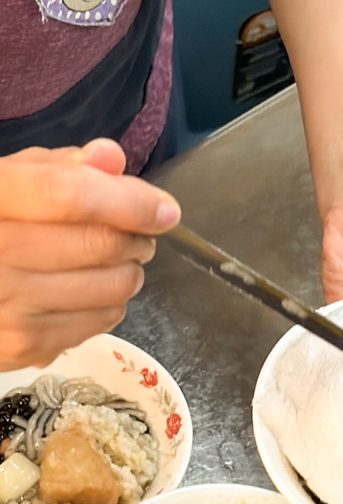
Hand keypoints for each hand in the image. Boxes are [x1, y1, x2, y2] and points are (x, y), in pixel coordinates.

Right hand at [0, 139, 180, 370]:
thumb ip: (61, 166)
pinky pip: (102, 321)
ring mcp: (8, 306)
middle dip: (137, 237)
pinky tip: (90, 289)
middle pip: (99, 244)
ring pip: (112, 287)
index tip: (165, 210)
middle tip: (138, 234)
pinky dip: (111, 303)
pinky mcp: (24, 345)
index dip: (128, 201)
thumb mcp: (13, 180)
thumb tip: (111, 158)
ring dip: (129, 271)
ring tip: (114, 260)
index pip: (69, 195)